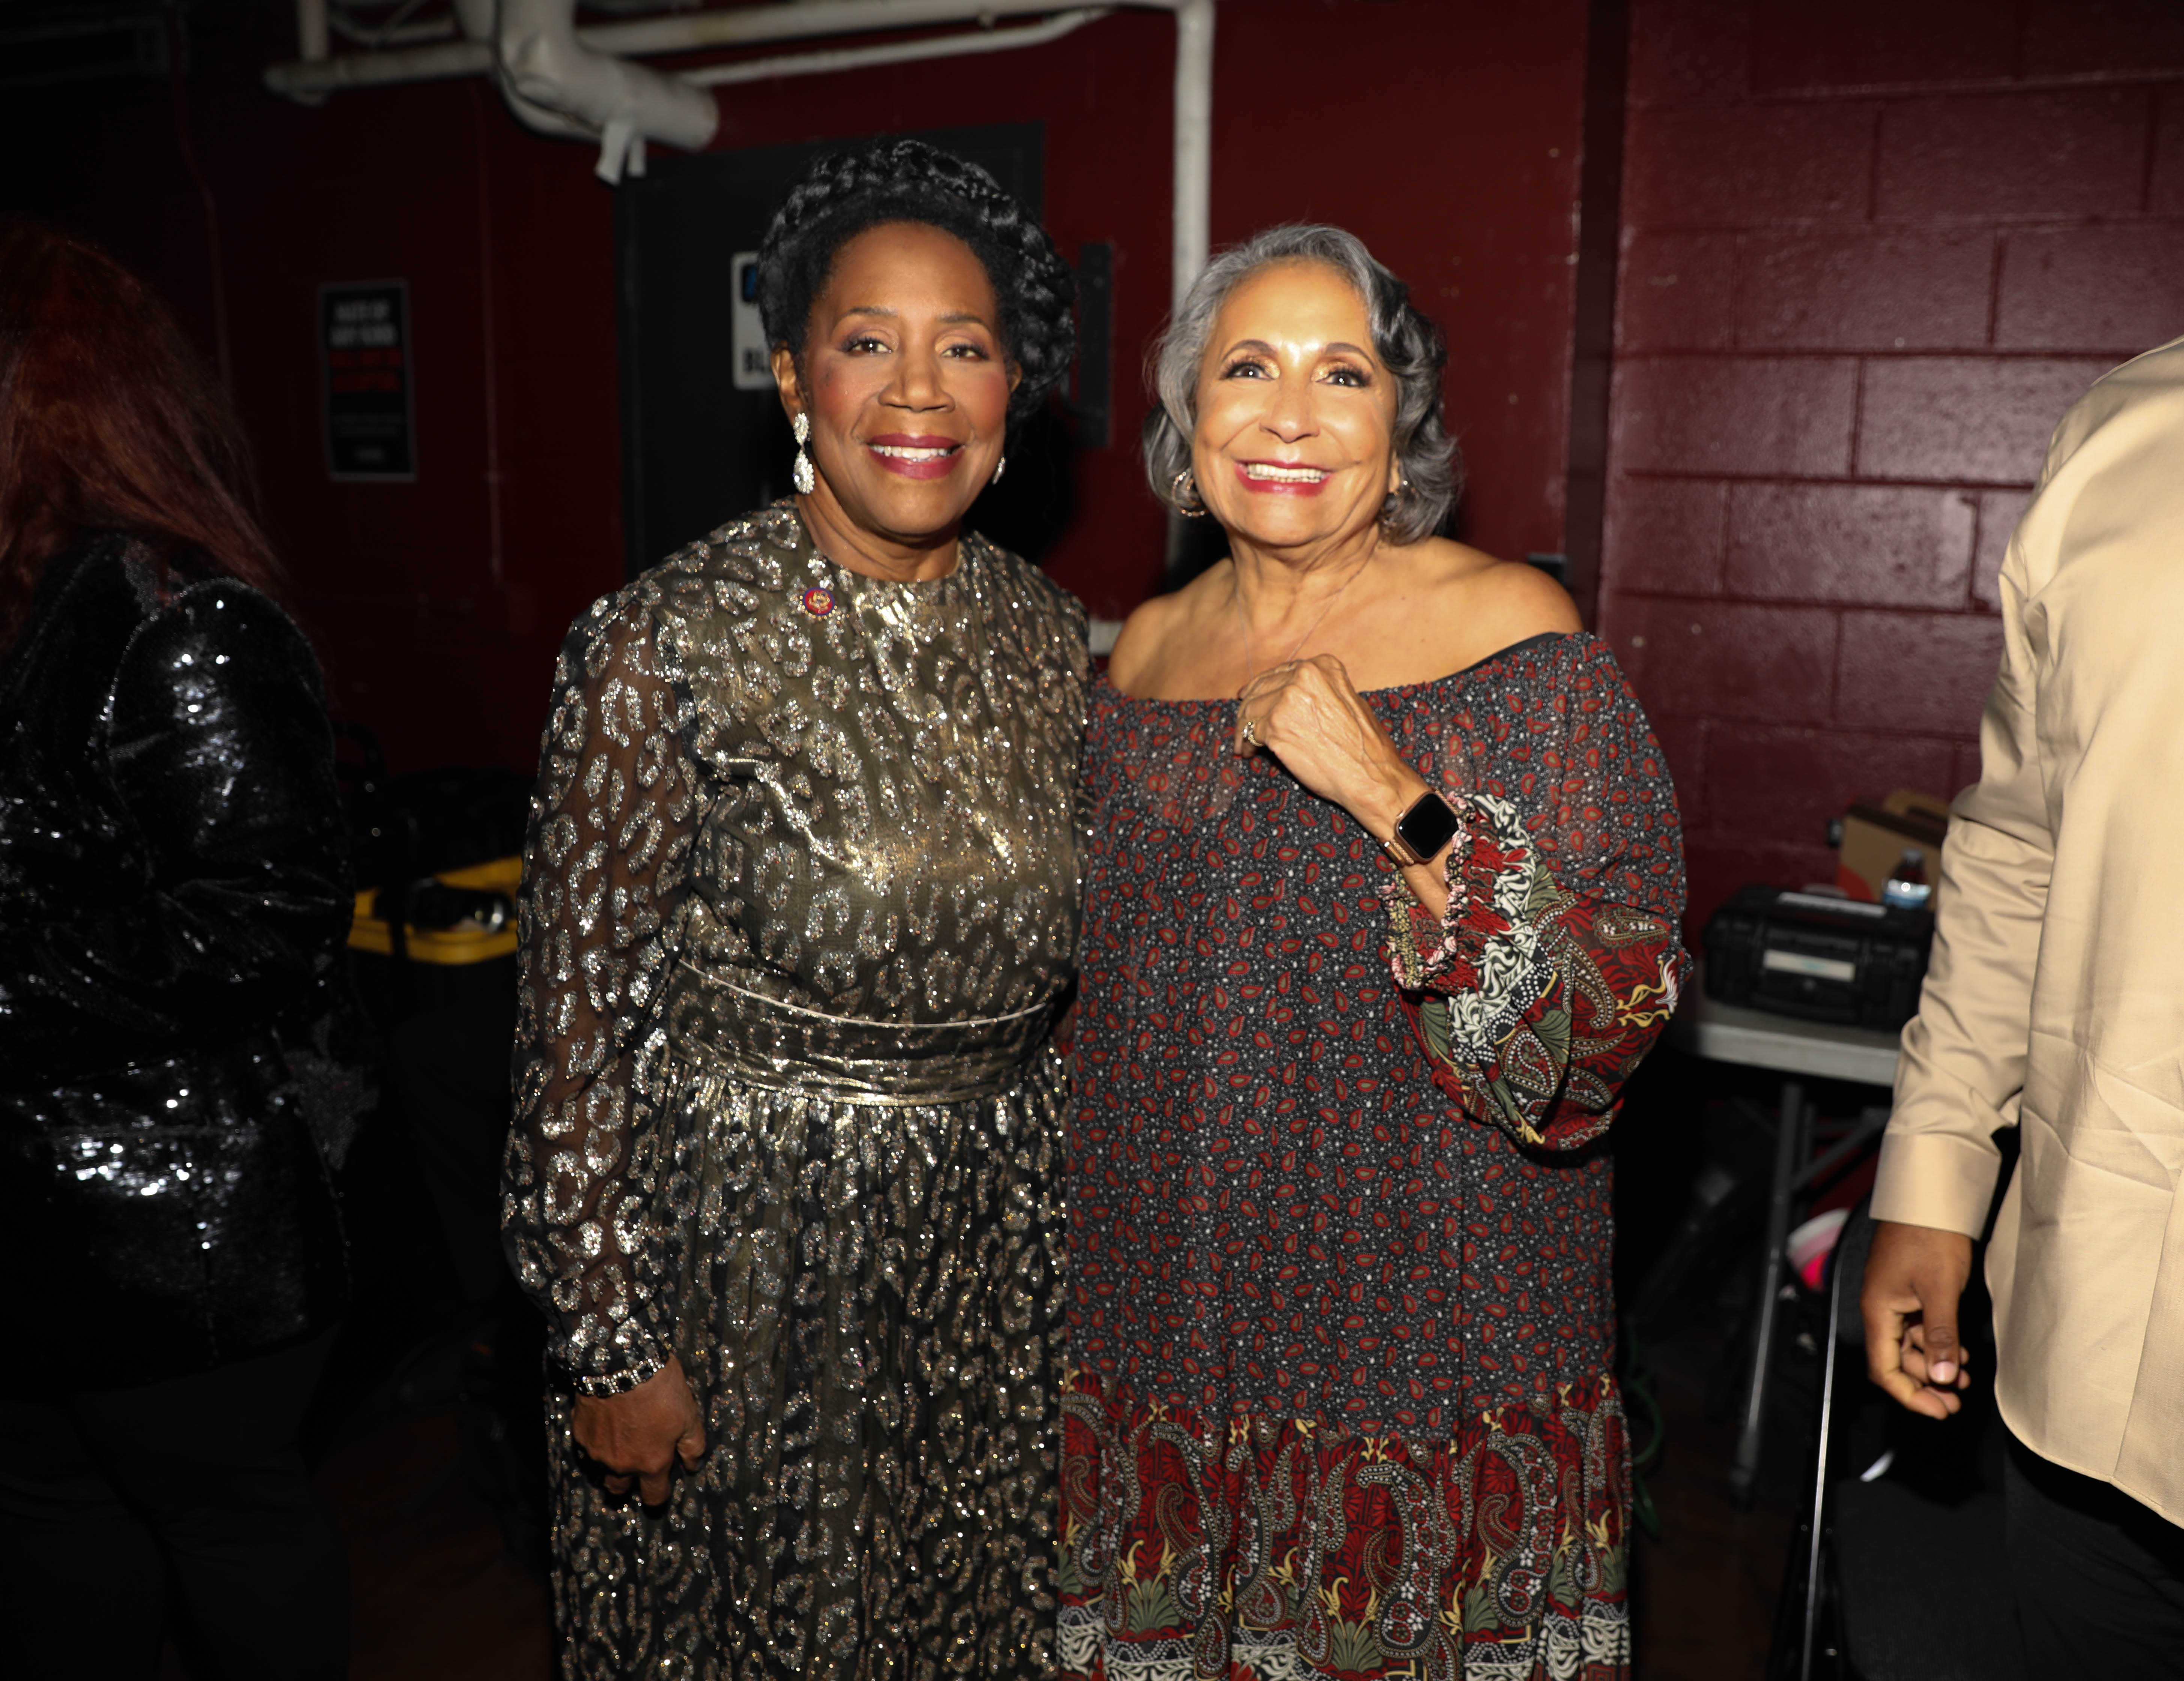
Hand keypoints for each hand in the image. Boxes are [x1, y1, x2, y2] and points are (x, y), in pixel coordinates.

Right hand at [571, 1352, 704, 1503]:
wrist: (622, 1362)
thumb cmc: (660, 1388)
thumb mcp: (689, 1416)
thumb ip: (692, 1446)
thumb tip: (692, 1466)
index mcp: (651, 1462)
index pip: (654, 1496)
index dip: (659, 1494)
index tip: (661, 1484)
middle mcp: (622, 1464)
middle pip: (620, 1489)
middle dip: (629, 1481)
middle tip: (638, 1459)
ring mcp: (598, 1451)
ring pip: (603, 1467)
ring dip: (612, 1459)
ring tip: (623, 1434)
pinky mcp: (581, 1433)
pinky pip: (590, 1445)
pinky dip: (599, 1437)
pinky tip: (608, 1418)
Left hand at [1235, 655, 1427, 840]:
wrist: (1371, 775)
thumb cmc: (1363, 747)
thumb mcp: (1347, 701)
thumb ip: (1318, 691)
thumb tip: (1287, 696)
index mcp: (1323, 666)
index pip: (1280, 673)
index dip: (1262, 686)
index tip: (1250, 696)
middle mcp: (1303, 676)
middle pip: (1261, 689)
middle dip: (1249, 708)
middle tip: (1242, 724)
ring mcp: (1287, 699)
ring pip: (1251, 710)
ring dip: (1244, 729)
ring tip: (1243, 745)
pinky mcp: (1275, 726)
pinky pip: (1249, 732)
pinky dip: (1246, 744)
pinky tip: (1249, 753)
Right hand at [1861, 1220, 1974, 1418]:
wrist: (1930, 1199)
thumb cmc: (1930, 1237)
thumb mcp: (1940, 1290)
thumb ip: (1940, 1336)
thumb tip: (1942, 1379)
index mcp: (1878, 1310)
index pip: (1883, 1368)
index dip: (1908, 1395)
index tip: (1937, 1409)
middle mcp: (1881, 1309)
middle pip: (1896, 1361)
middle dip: (1925, 1384)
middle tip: (1956, 1402)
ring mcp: (1894, 1301)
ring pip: (1909, 1347)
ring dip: (1934, 1365)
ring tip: (1966, 1378)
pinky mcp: (1909, 1292)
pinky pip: (1918, 1329)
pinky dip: (1937, 1345)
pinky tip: (1960, 1354)